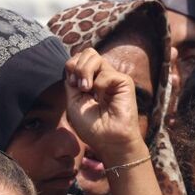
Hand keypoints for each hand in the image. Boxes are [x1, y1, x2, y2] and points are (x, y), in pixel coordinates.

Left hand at [64, 48, 145, 163]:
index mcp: (90, 81)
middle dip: (77, 66)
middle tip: (79, 86)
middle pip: (87, 52)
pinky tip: (102, 99)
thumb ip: (71, 81)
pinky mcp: (124, 81)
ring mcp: (113, 78)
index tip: (72, 85)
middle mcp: (102, 76)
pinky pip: (105, 73)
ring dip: (84, 70)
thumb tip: (73, 64)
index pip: (78, 59)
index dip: (71, 67)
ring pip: (94, 55)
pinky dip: (99, 85)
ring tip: (86, 89)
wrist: (108, 141)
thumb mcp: (73, 102)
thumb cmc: (92, 127)